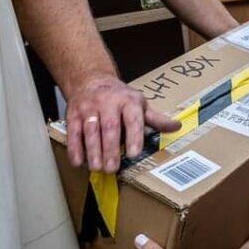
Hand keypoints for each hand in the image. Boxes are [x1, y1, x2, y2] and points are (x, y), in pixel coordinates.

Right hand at [65, 74, 179, 172]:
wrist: (91, 79)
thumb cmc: (119, 97)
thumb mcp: (139, 104)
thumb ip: (155, 119)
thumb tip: (177, 127)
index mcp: (128, 101)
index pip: (132, 118)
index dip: (133, 136)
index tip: (133, 153)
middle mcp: (108, 102)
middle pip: (109, 126)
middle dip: (110, 148)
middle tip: (112, 168)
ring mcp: (89, 107)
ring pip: (90, 129)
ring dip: (93, 150)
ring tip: (97, 167)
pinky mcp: (73, 113)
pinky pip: (72, 131)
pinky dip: (75, 147)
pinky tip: (78, 161)